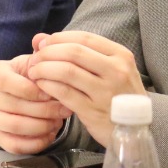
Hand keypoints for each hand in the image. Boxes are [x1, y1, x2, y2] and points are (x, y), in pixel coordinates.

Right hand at [0, 54, 69, 153]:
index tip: (49, 92)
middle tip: (64, 110)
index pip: (4, 81)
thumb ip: (42, 53)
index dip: (28, 89)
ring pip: (13, 126)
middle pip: (11, 106)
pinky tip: (49, 135)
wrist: (32, 94)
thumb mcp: (38, 62)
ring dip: (40, 125)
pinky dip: (34, 142)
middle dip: (42, 110)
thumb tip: (42, 40)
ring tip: (57, 121)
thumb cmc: (35, 77)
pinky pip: (13, 145)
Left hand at [25, 30, 144, 146]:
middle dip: (47, 53)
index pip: (84, 38)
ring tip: (33, 71)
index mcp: (121, 56)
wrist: (133, 129)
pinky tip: (40, 85)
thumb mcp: (106, 69)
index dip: (58, 38)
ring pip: (66, 71)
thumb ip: (75, 50)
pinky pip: (64, 92)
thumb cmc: (115, 93)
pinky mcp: (93, 111)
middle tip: (34, 59)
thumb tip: (38, 38)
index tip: (42, 44)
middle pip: (73, 52)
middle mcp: (116, 72)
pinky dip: (47, 85)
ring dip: (43, 68)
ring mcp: (106, 92)